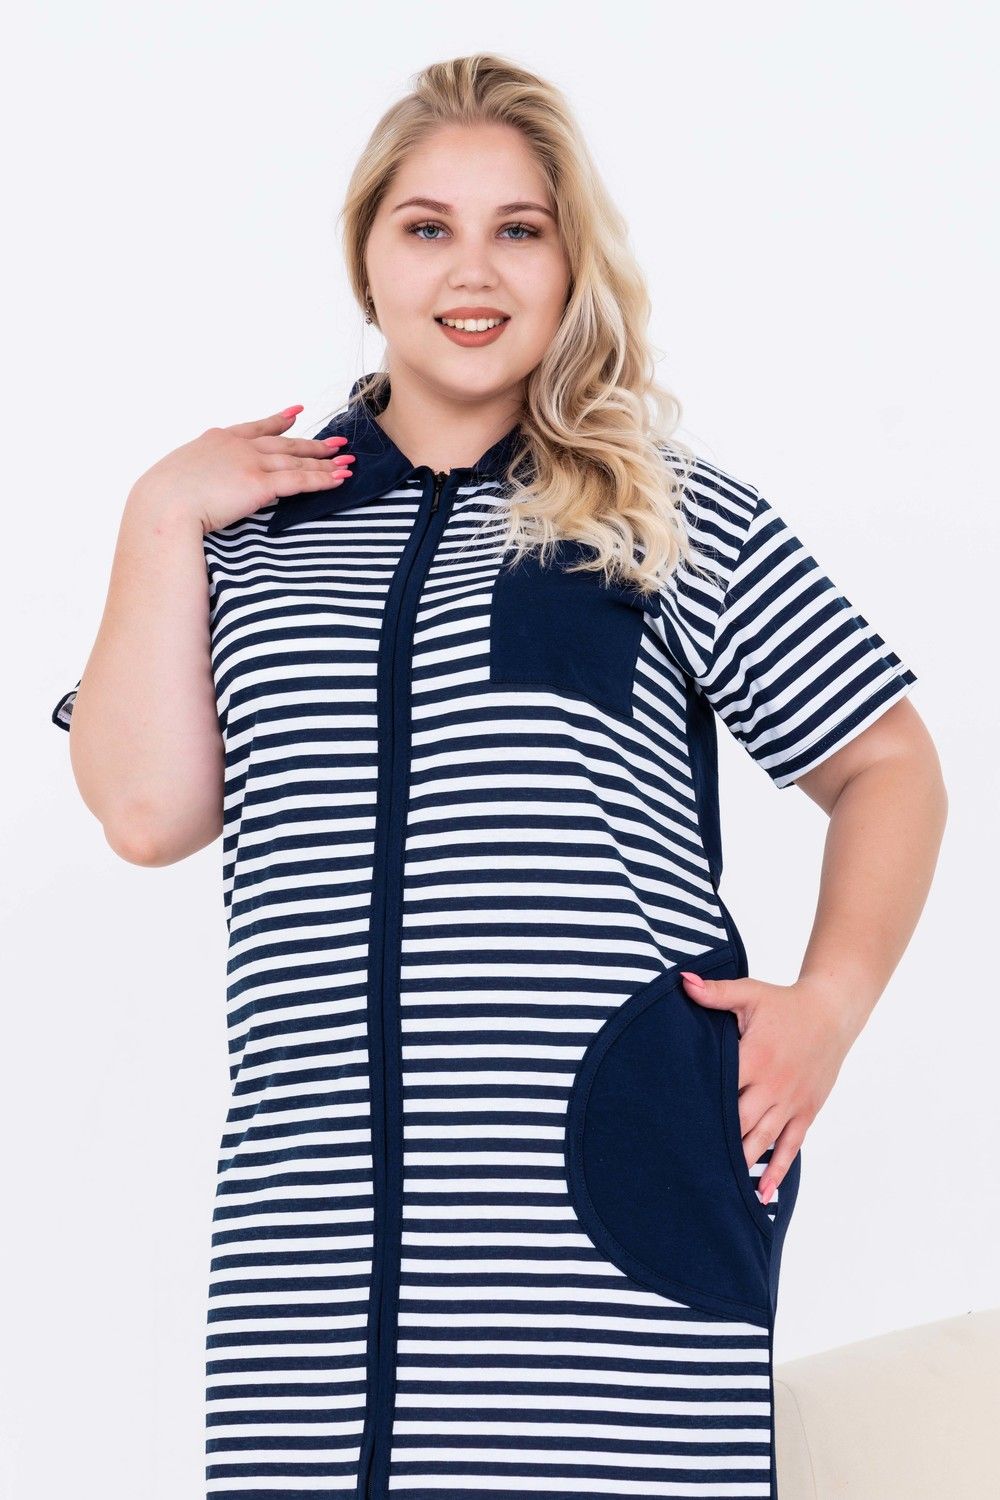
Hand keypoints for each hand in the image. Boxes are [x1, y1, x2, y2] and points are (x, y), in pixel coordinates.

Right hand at [128, 405, 355, 533]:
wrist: (163, 505)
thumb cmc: (163, 498)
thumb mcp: (181, 475)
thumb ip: (202, 472)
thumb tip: (207, 485)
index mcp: (217, 440)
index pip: (256, 428)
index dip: (279, 421)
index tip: (296, 413)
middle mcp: (238, 447)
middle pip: (284, 444)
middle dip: (312, 445)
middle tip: (336, 442)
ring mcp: (250, 463)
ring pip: (296, 462)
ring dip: (324, 463)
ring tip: (346, 462)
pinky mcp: (259, 484)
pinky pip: (299, 481)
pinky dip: (322, 480)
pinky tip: (338, 479)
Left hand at [679, 967, 853, 1202]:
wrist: (831, 1012)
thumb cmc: (784, 1004)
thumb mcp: (749, 993)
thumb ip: (715, 993)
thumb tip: (682, 981)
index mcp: (753, 1056)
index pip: (719, 1086)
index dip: (698, 1106)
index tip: (674, 1126)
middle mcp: (772, 1084)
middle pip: (737, 1121)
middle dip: (713, 1142)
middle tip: (686, 1166)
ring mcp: (791, 1101)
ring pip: (761, 1140)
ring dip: (740, 1163)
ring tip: (717, 1188)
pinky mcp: (806, 1112)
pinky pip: (790, 1146)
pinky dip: (776, 1171)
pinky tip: (762, 1193)